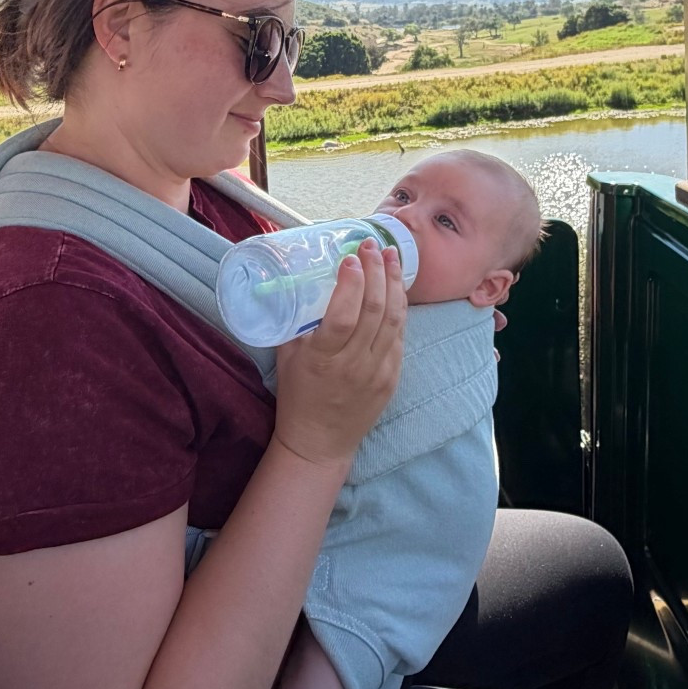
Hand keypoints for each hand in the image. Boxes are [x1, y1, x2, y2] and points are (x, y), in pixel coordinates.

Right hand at [274, 241, 406, 470]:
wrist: (319, 442)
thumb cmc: (298, 396)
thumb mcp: (287, 357)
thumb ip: (298, 322)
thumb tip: (305, 281)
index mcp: (323, 359)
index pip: (344, 314)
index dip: (351, 282)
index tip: (350, 257)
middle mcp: (353, 365)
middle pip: (374, 310)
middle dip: (377, 271)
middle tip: (374, 246)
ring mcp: (377, 373)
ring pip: (394, 319)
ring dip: (394, 283)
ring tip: (392, 257)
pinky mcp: (392, 378)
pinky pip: (399, 336)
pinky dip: (399, 308)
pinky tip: (396, 289)